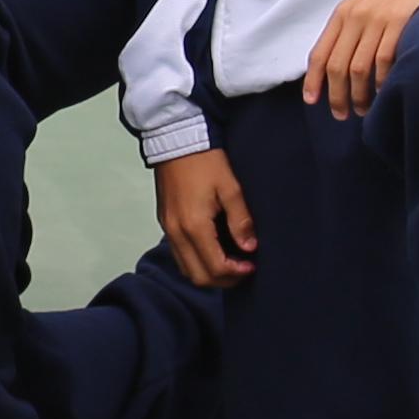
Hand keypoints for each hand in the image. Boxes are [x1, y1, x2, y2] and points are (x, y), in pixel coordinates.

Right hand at [155, 148, 254, 287]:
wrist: (175, 139)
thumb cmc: (205, 161)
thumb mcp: (230, 187)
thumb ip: (241, 220)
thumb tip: (250, 247)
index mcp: (194, 226)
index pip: (215, 267)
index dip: (237, 272)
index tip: (253, 265)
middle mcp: (177, 232)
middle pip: (198, 276)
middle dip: (223, 280)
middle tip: (243, 269)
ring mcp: (168, 228)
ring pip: (186, 269)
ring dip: (208, 273)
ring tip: (230, 262)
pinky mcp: (165, 222)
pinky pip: (179, 255)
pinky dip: (196, 261)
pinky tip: (213, 250)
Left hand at [298, 0, 418, 119]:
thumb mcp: (368, 1)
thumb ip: (354, 27)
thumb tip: (343, 61)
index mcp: (344, 12)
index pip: (320, 53)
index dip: (313, 80)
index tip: (312, 101)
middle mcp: (356, 16)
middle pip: (337, 66)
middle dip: (336, 95)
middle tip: (342, 115)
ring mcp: (377, 18)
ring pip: (359, 68)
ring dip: (360, 94)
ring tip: (364, 110)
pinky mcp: (400, 20)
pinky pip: (385, 59)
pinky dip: (383, 81)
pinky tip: (385, 91)